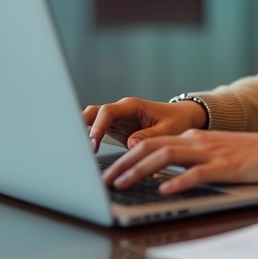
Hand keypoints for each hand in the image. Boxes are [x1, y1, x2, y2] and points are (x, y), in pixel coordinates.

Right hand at [83, 97, 207, 151]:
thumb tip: (131, 145)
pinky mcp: (115, 128)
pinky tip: (83, 152)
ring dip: (82, 132)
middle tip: (77, 148)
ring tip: (76, 151)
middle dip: (82, 127)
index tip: (93, 143)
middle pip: (93, 113)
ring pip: (91, 120)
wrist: (181, 118)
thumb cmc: (177, 121)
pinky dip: (88, 138)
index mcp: (132, 106)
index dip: (98, 126)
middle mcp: (121, 110)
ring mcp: (116, 119)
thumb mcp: (168, 130)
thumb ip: (150, 136)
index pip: (108, 112)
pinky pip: (96, 130)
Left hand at [100, 128, 257, 194]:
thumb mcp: (217, 154)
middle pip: (150, 148)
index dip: (125, 158)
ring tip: (122, 185)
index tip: (108, 173)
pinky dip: (178, 182)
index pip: (150, 144)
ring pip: (165, 157)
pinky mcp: (226, 167)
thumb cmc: (254, 156)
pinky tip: (164, 191)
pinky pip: (197, 173)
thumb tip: (166, 177)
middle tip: (104, 182)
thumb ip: (192, 160)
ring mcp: (211, 153)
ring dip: (139, 172)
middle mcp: (197, 142)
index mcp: (193, 138)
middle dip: (122, 165)